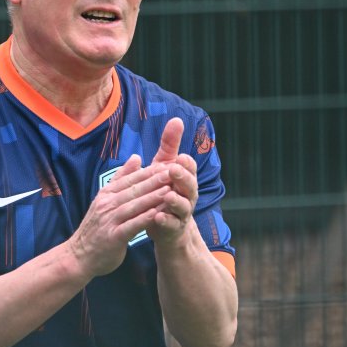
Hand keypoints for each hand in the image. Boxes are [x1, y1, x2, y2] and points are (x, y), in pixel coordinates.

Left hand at [145, 117, 198, 247]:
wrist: (165, 225)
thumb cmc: (164, 189)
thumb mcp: (165, 166)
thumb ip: (170, 145)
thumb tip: (176, 119)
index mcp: (185, 177)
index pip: (188, 167)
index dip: (185, 163)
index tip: (179, 157)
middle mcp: (187, 194)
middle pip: (190, 184)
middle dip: (182, 177)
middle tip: (173, 169)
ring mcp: (182, 212)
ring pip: (183, 205)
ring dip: (175, 200)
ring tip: (167, 195)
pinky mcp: (173, 227)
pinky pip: (172, 224)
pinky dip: (165, 221)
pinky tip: (157, 217)